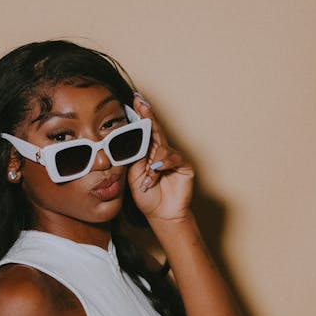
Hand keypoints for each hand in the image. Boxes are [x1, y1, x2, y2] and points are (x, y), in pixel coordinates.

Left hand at [128, 94, 194, 220]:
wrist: (160, 214)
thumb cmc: (147, 196)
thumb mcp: (133, 175)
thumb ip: (134, 157)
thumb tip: (131, 140)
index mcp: (147, 152)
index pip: (144, 130)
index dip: (141, 115)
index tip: (134, 100)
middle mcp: (161, 152)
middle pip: (155, 130)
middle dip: (147, 115)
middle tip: (140, 101)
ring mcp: (173, 158)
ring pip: (162, 146)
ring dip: (152, 161)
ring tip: (147, 175)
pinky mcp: (184, 166)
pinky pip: (173, 158)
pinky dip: (163, 164)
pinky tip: (157, 169)